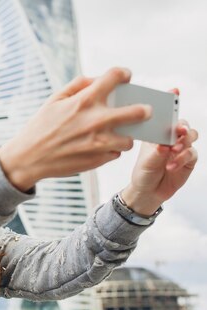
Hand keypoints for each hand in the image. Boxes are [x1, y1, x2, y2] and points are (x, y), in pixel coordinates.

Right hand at [0, 67, 150, 190]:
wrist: (28, 158)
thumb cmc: (40, 127)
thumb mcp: (54, 100)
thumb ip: (78, 85)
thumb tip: (99, 79)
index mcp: (84, 101)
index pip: (116, 77)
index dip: (123, 74)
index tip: (125, 78)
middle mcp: (96, 121)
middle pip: (138, 111)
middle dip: (143, 109)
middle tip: (143, 111)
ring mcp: (100, 143)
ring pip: (130, 139)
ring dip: (125, 136)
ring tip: (115, 135)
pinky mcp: (98, 160)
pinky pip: (116, 153)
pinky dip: (110, 150)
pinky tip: (99, 148)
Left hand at [121, 90, 198, 215]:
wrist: (148, 192)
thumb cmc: (143, 172)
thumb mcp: (146, 160)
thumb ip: (157, 151)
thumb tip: (166, 143)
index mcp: (157, 133)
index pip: (166, 115)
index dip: (172, 102)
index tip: (175, 91)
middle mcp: (171, 138)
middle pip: (183, 124)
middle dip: (181, 126)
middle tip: (178, 131)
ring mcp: (182, 148)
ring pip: (190, 137)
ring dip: (183, 143)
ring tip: (172, 151)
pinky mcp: (189, 160)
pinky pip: (192, 153)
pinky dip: (182, 158)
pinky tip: (171, 165)